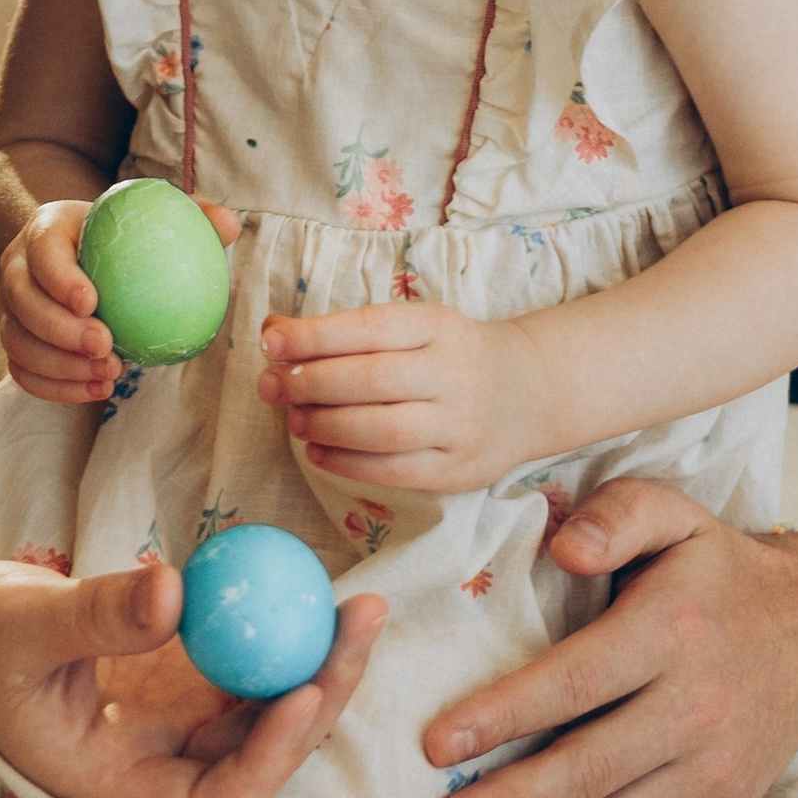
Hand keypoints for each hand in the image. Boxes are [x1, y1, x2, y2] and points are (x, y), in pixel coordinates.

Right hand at [0, 197, 242, 401]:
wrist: (74, 248)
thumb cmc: (120, 234)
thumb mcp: (149, 216)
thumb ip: (190, 217)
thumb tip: (229, 225)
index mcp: (45, 229)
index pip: (42, 251)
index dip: (60, 278)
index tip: (94, 302)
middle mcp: (17, 267)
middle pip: (22, 302)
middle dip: (60, 331)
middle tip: (106, 348)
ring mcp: (9, 308)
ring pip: (18, 342)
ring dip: (60, 366)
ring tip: (109, 376)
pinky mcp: (15, 340)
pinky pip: (23, 371)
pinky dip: (55, 387)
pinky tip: (97, 392)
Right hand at [0, 549, 388, 797]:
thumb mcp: (22, 624)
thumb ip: (95, 615)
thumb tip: (176, 590)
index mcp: (115, 785)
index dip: (266, 762)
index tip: (300, 692)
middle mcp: (157, 766)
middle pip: (261, 758)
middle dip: (319, 699)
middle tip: (358, 624)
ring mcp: (176, 725)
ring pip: (267, 712)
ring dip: (318, 664)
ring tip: (358, 606)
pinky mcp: (185, 681)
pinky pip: (250, 665)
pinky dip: (284, 633)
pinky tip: (315, 587)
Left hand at [258, 297, 551, 491]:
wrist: (527, 393)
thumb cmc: (449, 354)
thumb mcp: (410, 328)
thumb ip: (344, 332)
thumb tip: (272, 332)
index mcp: (438, 326)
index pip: (370, 328)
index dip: (315, 336)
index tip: (270, 342)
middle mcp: (454, 373)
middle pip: (372, 381)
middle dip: (311, 384)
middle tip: (272, 387)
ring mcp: (459, 425)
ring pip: (382, 430)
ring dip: (326, 426)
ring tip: (295, 421)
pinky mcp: (457, 470)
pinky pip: (394, 471)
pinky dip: (347, 463)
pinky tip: (319, 452)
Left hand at [415, 478, 797, 797]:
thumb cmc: (720, 574)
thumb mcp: (674, 514)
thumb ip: (617, 515)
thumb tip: (564, 546)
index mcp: (673, 632)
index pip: (577, 681)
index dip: (504, 716)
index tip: (434, 746)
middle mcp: (696, 710)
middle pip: (588, 772)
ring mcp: (710, 774)